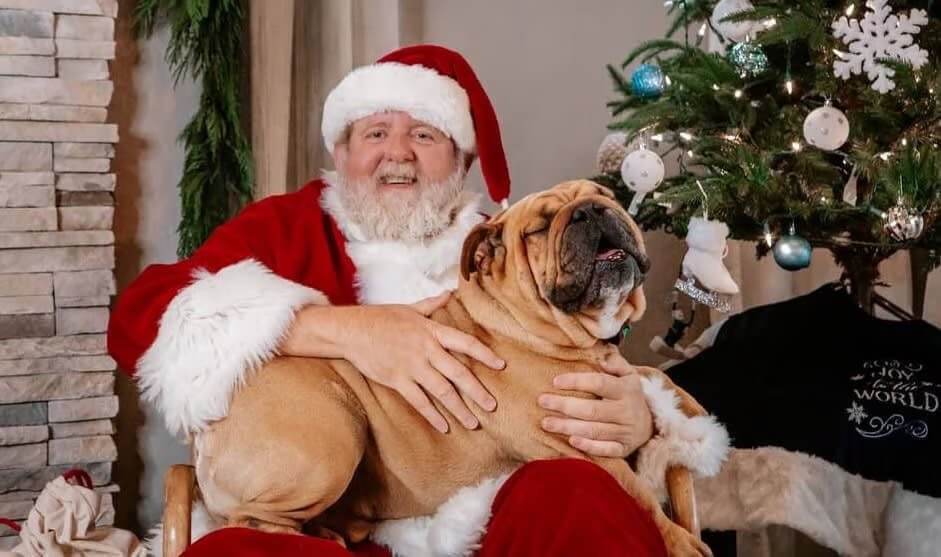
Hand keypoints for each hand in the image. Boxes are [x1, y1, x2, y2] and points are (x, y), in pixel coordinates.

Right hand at [341, 292, 504, 433]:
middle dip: (477, 391)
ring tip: (473, 423)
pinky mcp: (397, 380)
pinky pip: (419, 401)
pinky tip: (444, 426)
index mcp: (432, 331)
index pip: (465, 343)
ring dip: (459, 409)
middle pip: (458, 373)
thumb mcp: (410, 308)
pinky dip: (432, 415)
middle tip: (492, 406)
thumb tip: (449, 294)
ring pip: (442, 391)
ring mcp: (412, 367)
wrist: (352, 330)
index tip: (501, 365)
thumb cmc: (381, 317)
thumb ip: (432, 304)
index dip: (484, 354)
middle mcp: (426, 350)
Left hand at [538, 352, 652, 457]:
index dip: (577, 382)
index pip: (600, 383)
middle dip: (565, 406)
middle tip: (542, 401)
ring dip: (568, 427)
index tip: (556, 381)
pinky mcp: (622, 449)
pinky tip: (571, 441)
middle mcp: (626, 411)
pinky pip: (605, 450)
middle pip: (592, 409)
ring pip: (594, 430)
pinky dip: (589, 446)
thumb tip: (602, 359)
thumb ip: (616, 363)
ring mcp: (625, 432)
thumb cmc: (628, 396)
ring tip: (546, 423)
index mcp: (626, 390)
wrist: (649, 425)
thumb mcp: (628, 375)